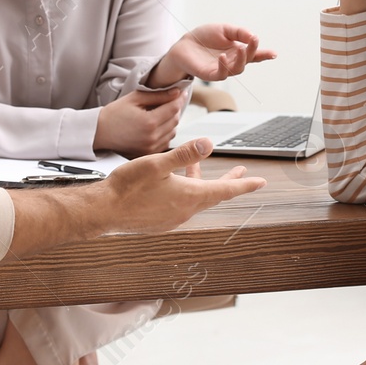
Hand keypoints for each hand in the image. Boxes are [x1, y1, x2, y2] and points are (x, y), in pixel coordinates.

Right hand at [94, 86, 185, 156]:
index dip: (179, 98)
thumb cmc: (114, 114)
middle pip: (175, 119)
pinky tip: (156, 125)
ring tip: (160, 113)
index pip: (174, 108)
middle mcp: (152, 137)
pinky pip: (166, 141)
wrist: (99, 133)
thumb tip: (176, 92)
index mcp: (149, 122)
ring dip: (171, 121)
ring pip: (173, 131)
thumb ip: (157, 95)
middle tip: (169, 100)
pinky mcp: (149, 153)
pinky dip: (165, 132)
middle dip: (175, 108)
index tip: (181, 91)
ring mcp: (151, 148)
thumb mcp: (134, 99)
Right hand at [102, 137, 265, 232]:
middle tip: (243, 175)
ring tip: (201, 170)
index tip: (261, 182)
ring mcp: (174, 218)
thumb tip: (209, 143)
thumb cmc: (128, 185)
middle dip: (229, 183)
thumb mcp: (157, 163)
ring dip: (204, 184)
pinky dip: (187, 191)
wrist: (105, 210)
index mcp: (189, 195)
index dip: (245, 185)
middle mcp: (186, 210)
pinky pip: (182, 205)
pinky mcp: (162, 221)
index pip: (225, 190)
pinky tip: (176, 182)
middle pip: (215, 195)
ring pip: (197, 198)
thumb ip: (184, 154)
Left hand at [148, 24, 276, 86]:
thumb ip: (238, 33)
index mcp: (237, 51)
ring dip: (241, 59)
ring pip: (237, 69)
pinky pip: (221, 74)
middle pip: (247, 60)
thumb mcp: (224, 29)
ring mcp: (222, 69)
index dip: (264, 54)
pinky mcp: (210, 74)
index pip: (253, 54)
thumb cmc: (204, 37)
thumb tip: (253, 36)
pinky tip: (222, 56)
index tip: (274, 53)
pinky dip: (224, 66)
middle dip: (252, 51)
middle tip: (253, 40)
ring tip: (240, 49)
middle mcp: (232, 61)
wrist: (184, 44)